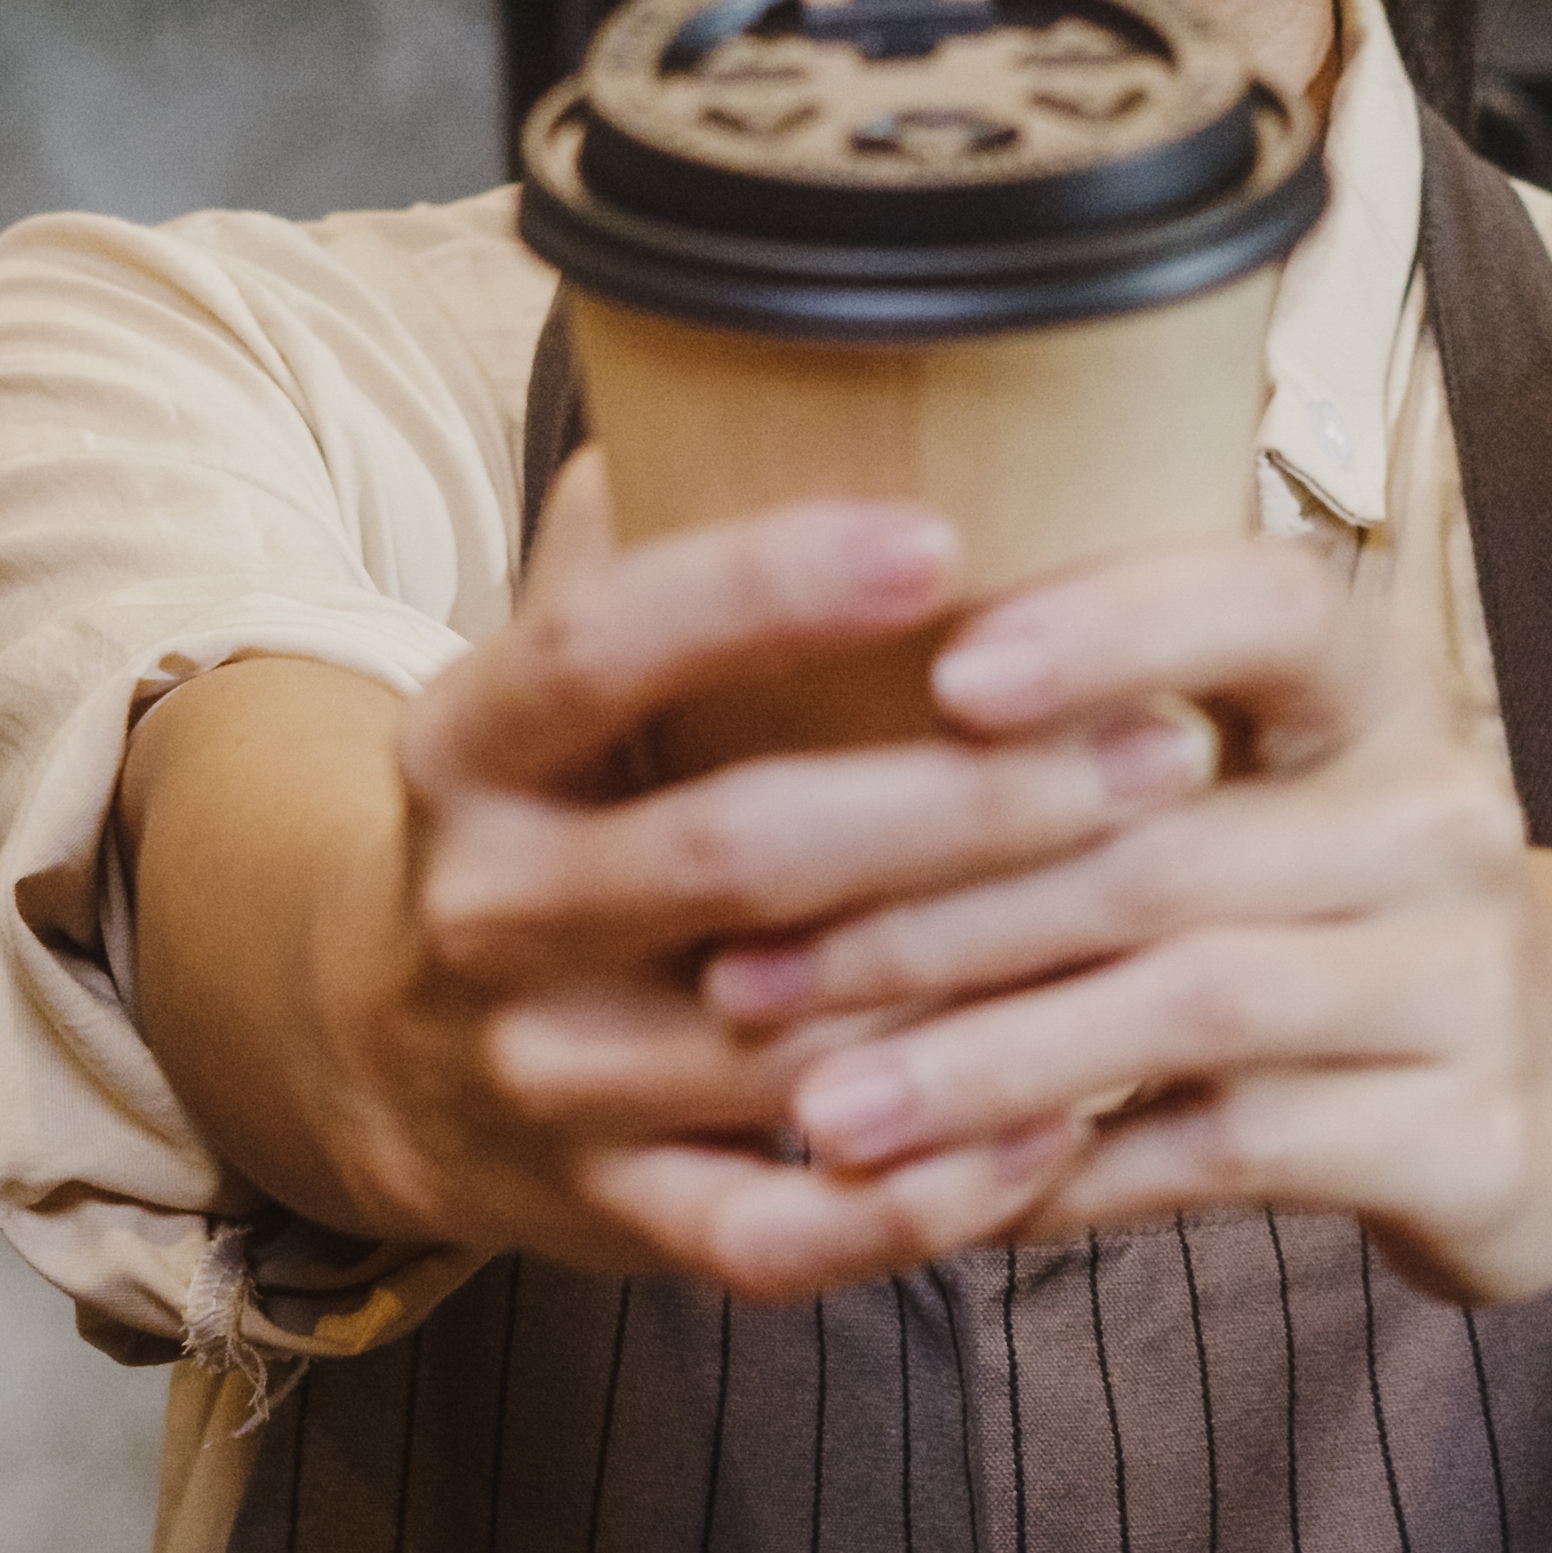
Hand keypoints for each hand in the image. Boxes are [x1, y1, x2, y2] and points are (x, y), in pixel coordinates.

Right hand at [305, 451, 1209, 1298]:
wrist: (380, 1053)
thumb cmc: (548, 805)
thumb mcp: (546, 667)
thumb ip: (646, 526)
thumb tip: (782, 321)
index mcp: (466, 747)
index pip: (599, 646)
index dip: (760, 590)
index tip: (938, 537)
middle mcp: (486, 914)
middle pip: (734, 852)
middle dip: (963, 800)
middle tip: (1157, 743)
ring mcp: (544, 1082)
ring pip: (784, 1042)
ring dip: (989, 982)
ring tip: (1171, 903)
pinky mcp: (610, 1222)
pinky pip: (781, 1231)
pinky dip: (929, 1195)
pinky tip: (1069, 1118)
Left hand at [698, 539, 1551, 1308]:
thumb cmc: (1345, 906)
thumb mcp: (1276, 780)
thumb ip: (1102, 732)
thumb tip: (797, 666)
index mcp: (1379, 691)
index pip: (1268, 608)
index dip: (1112, 627)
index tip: (941, 670)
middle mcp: (1438, 816)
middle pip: (1167, 847)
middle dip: (933, 910)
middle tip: (750, 968)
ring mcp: (1467, 982)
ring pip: (1189, 1007)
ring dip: (981, 1062)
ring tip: (821, 1108)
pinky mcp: (1466, 1137)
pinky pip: (1229, 1152)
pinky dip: (1072, 1172)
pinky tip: (947, 1192)